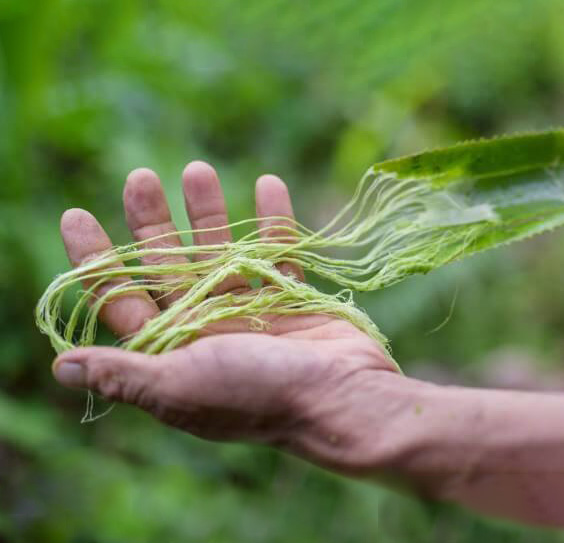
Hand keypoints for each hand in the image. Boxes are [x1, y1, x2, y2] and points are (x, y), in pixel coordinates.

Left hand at [52, 161, 395, 443]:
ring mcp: (253, 316)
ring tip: (197, 169)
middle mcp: (208, 332)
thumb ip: (123, 374)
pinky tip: (269, 184)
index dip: (98, 262)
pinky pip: (280, 254)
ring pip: (222, 255)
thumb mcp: (180, 385)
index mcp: (175, 353)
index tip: (76, 214)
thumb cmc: (257, 395)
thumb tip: (62, 367)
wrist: (341, 400)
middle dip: (151, 224)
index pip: (124, 302)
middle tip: (139, 178)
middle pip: (169, 269)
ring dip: (209, 213)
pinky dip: (274, 222)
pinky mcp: (294, 303)